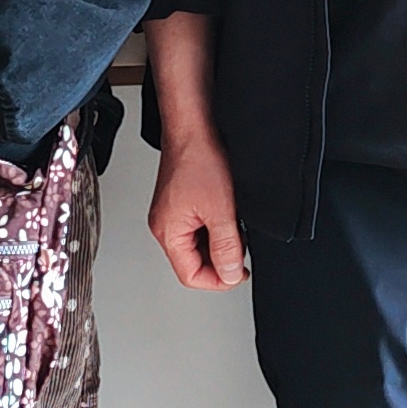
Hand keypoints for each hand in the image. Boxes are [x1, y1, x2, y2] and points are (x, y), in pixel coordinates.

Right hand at [148, 131, 247, 289]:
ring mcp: (172, 214)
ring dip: (220, 242)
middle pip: (194, 262)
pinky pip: (199, 228)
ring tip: (234, 226)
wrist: (195, 127)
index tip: (239, 273)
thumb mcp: (221, 211)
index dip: (218, 280)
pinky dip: (216, 227)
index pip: (191, 275)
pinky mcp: (181, 203)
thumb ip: (226, 247)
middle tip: (241, 249)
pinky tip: (228, 215)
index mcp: (168, 232)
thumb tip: (229, 275)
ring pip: (198, 245)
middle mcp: (165, 225)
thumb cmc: (199, 159)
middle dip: (220, 260)